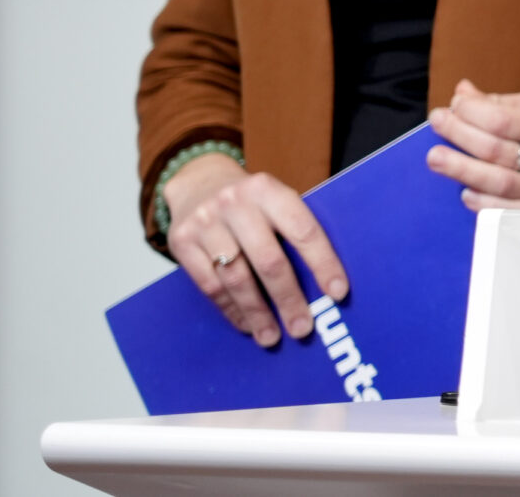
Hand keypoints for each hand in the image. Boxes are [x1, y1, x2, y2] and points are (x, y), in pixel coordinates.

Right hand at [162, 151, 348, 347]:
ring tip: (272, 337)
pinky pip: (209, 285)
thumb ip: (293, 230)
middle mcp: (236, 202)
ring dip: (257, 313)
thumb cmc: (251, 202)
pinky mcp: (182, 241)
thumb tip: (325, 283)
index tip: (338, 293)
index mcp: (269, 189)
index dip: (322, 263)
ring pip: (236, 278)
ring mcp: (206, 222)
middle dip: (288, 298)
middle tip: (302, 328)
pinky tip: (246, 324)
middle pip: (268, 260)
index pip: (303, 229)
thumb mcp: (274, 199)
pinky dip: (231, 310)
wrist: (198, 182)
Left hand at [426, 79, 519, 210]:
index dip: (472, 112)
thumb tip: (463, 93)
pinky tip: (465, 192)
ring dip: (462, 170)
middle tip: (437, 125)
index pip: (505, 120)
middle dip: (460, 137)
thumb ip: (502, 102)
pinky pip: (511, 212)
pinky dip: (484, 204)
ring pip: (500, 183)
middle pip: (497, 151)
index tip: (452, 105)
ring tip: (437, 158)